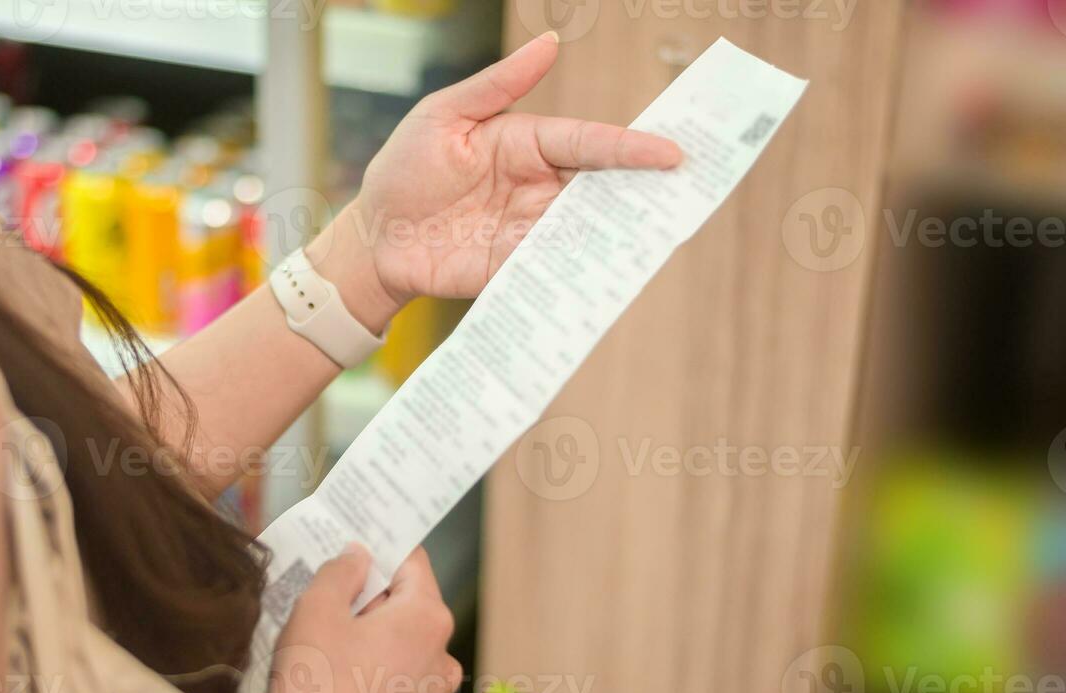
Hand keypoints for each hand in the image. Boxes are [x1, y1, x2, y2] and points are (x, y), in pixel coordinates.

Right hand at [253, 545, 461, 692]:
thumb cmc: (313, 684)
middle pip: (411, 614)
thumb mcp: (315, 610)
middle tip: (329, 608)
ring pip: (406, 661)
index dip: (382, 551)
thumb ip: (341, 572)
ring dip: (377, 653)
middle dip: (375, 606)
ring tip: (329, 660)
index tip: (354, 549)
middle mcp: (442, 663)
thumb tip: (359, 556)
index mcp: (426, 621)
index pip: (414, 564)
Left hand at [309, 32, 681, 329]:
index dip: (629, 148)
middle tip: (691, 193)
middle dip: (643, 191)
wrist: (374, 238)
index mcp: (527, 145)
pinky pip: (553, 269)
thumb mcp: (443, 115)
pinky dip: (581, 272)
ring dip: (620, 235)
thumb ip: (498, 85)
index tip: (670, 152)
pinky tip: (610, 275)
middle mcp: (537, 189)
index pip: (587, 144)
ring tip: (662, 238)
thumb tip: (552, 43)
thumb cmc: (404, 169)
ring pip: (585, 231)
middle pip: (599, 189)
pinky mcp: (513, 269)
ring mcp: (528, 231)